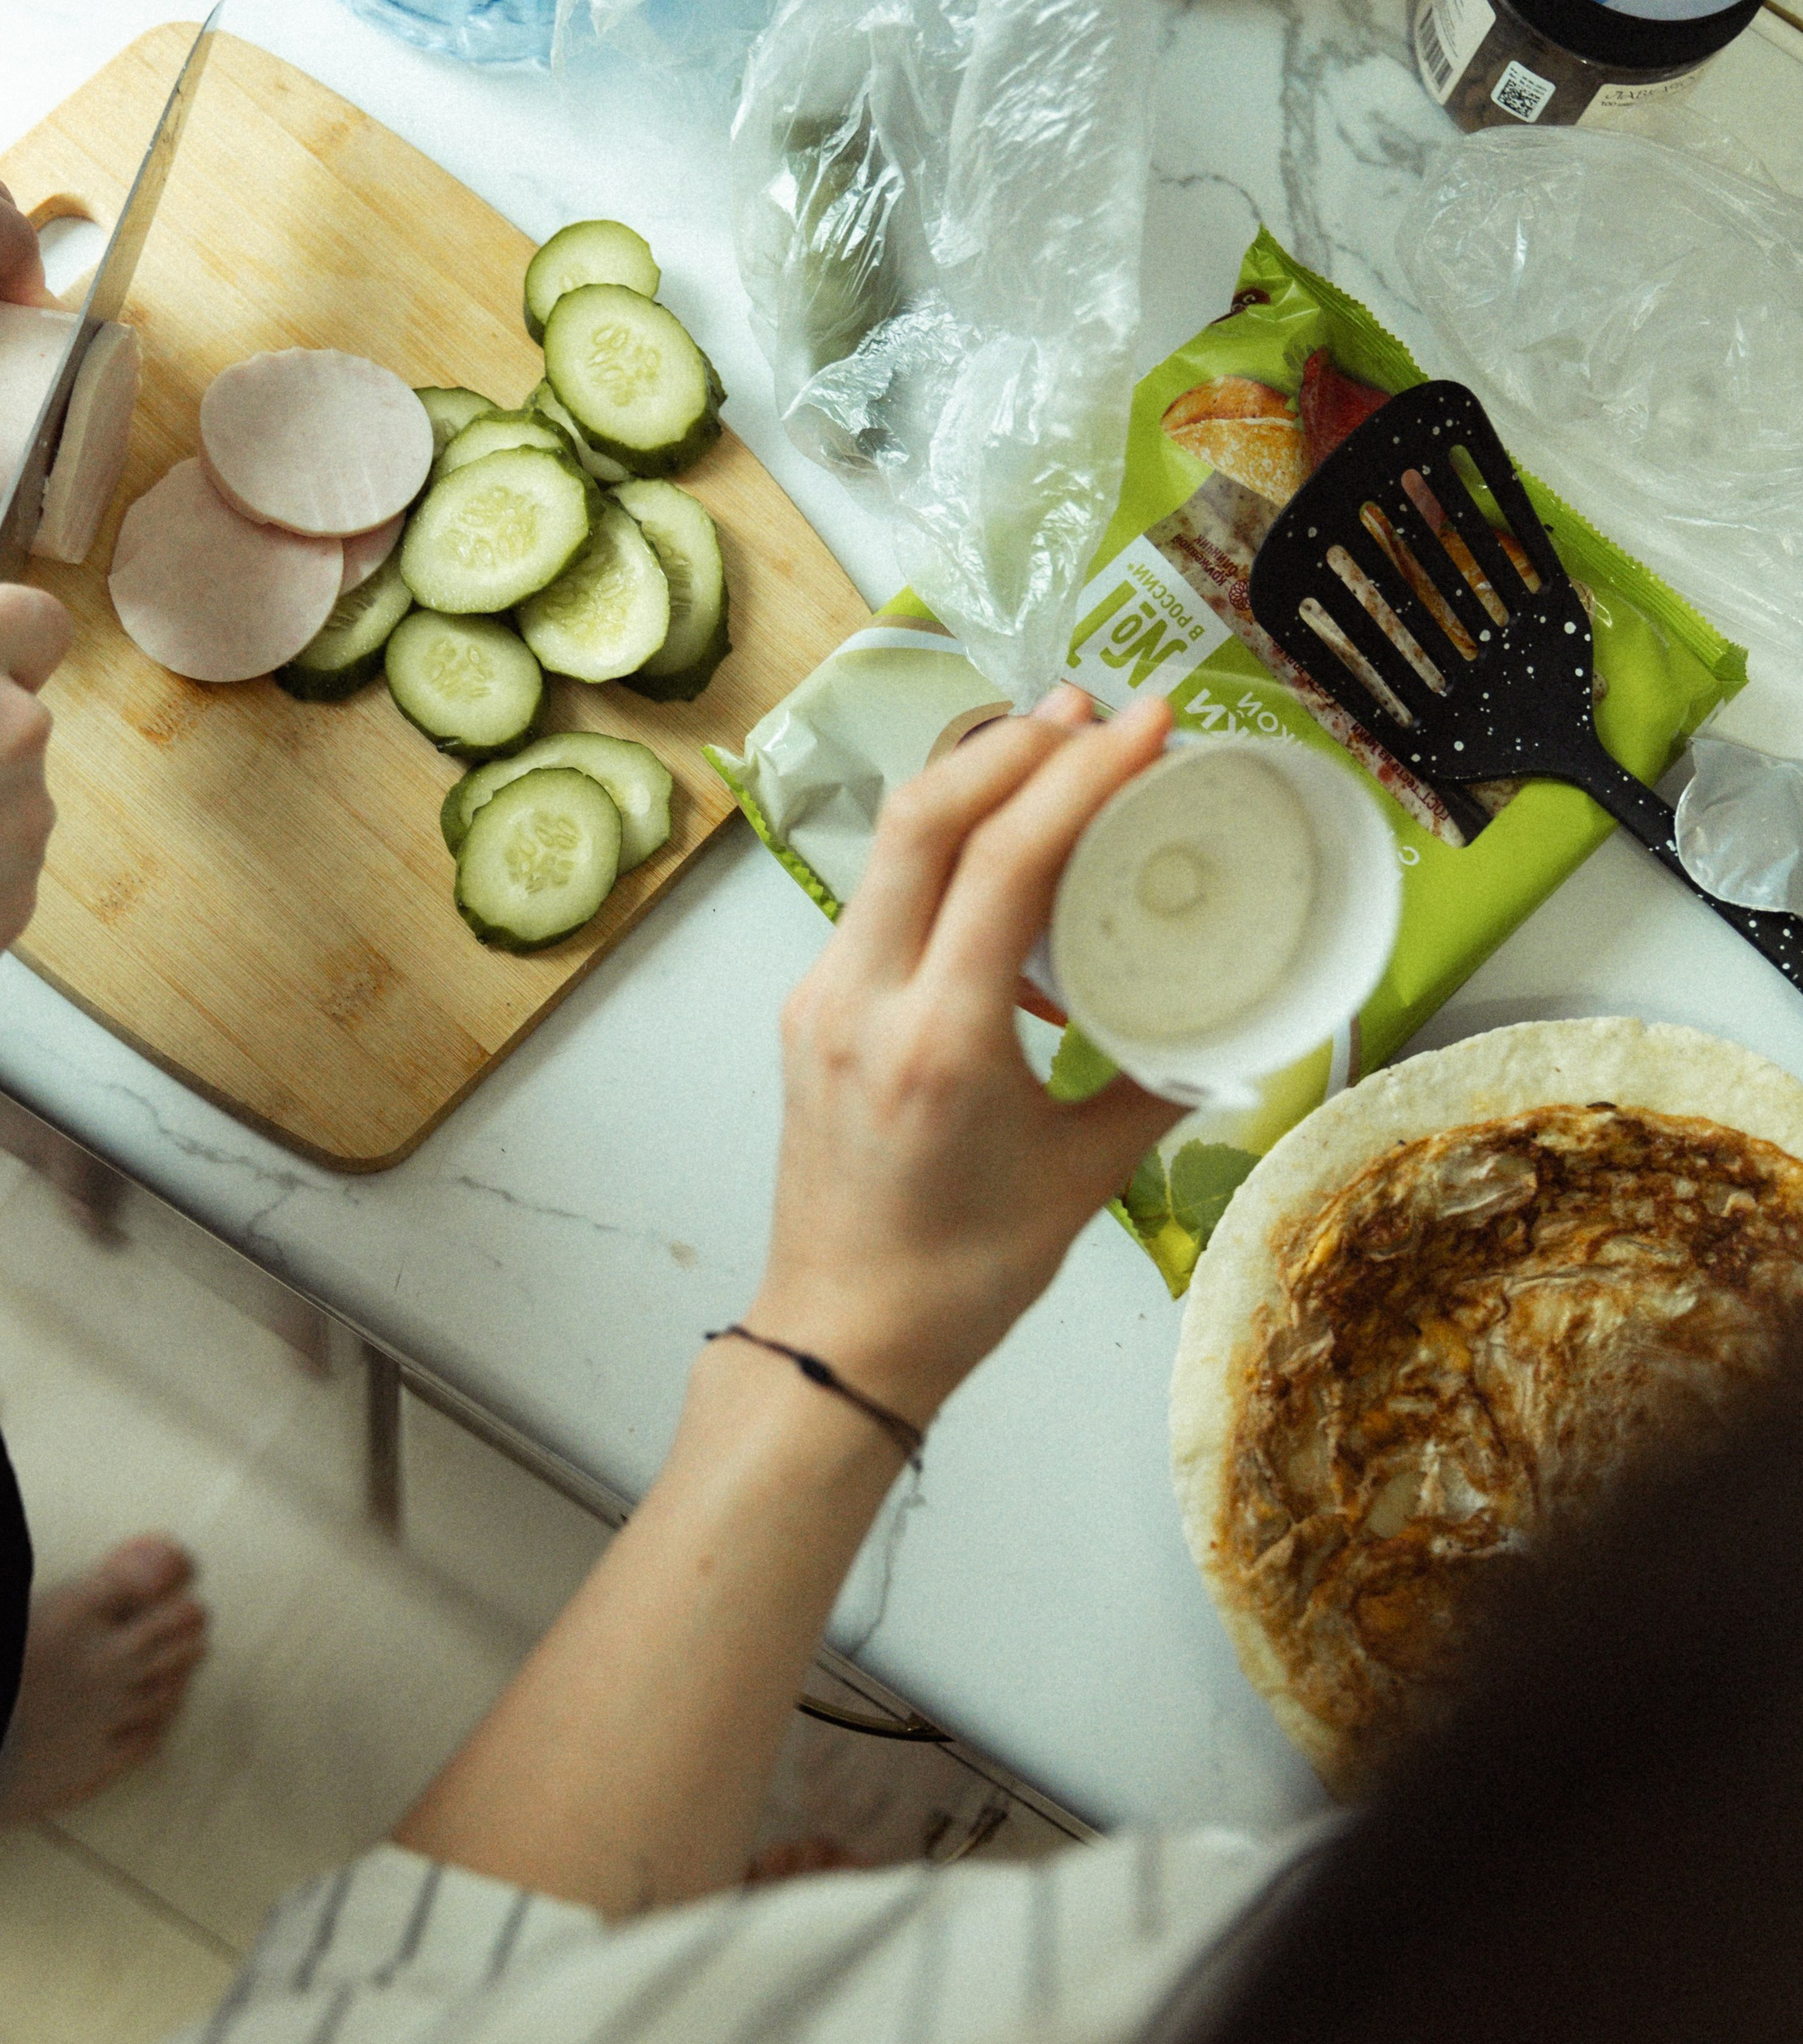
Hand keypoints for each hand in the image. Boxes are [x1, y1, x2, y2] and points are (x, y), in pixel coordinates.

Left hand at [747, 687, 1180, 1427]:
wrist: (840, 1334)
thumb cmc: (962, 1277)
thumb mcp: (1084, 1180)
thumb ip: (1158, 1088)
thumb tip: (1235, 1026)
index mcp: (937, 1043)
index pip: (1002, 861)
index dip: (1079, 774)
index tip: (1147, 722)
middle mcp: (861, 1001)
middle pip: (924, 816)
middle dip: (1014, 742)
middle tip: (1094, 709)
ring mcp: (820, 997)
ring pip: (889, 846)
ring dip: (973, 784)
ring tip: (1056, 756)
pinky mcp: (808, 1007)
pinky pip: (878, 897)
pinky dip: (942, 854)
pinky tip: (1004, 865)